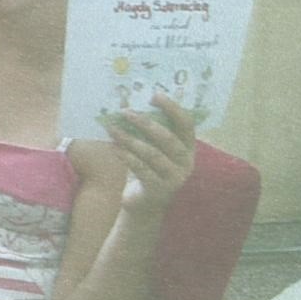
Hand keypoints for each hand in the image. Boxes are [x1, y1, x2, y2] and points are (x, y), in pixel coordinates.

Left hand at [101, 97, 196, 214]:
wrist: (143, 204)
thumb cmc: (147, 169)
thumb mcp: (147, 146)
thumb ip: (142, 127)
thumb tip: (124, 99)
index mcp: (188, 146)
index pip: (186, 123)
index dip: (172, 108)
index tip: (153, 95)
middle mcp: (186, 161)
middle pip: (167, 137)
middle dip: (145, 122)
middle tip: (125, 112)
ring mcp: (175, 177)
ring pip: (152, 153)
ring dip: (129, 139)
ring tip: (112, 128)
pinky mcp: (160, 189)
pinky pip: (142, 169)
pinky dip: (127, 156)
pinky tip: (114, 147)